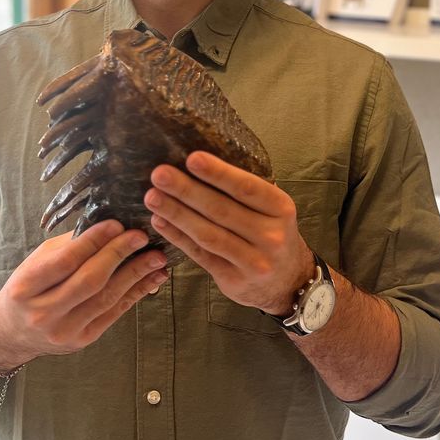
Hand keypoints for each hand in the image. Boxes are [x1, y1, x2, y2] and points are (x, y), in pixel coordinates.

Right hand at [0, 221, 167, 367]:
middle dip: (118, 255)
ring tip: (156, 257)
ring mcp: (65, 331)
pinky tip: (153, 278)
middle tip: (141, 236)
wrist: (12, 332)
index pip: (65, 261)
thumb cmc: (27, 288)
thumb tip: (107, 227)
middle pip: (89, 281)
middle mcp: (44, 313)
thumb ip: (68, 246)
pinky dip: (136, 293)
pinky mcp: (83, 340)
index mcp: (26, 287)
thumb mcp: (36, 262)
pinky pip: (115, 313)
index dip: (93, 241)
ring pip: (107, 298)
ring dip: (136, 275)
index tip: (117, 224)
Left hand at [145, 151, 313, 314]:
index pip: (247, 188)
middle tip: (160, 174)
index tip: (191, 158)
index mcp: (280, 209)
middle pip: (222, 211)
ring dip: (176, 214)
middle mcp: (270, 236)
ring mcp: (253, 262)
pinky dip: (177, 236)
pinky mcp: (233, 280)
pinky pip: (199, 254)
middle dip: (187, 191)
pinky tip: (159, 221)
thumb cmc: (270, 233)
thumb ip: (244, 192)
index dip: (218, 174)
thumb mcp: (271, 210)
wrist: (287, 281)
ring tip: (152, 197)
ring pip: (208, 235)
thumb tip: (197, 162)